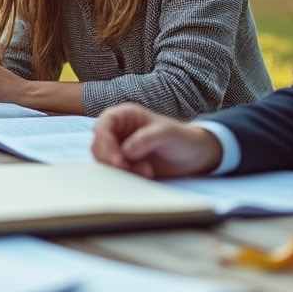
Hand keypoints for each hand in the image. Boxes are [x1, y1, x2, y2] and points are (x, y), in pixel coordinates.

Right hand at [91, 103, 221, 178]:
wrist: (194, 157)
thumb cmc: (181, 138)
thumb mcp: (167, 134)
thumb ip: (146, 138)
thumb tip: (126, 151)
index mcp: (125, 116)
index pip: (103, 125)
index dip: (104, 142)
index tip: (117, 160)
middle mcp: (119, 131)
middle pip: (98, 144)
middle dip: (110, 159)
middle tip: (128, 169)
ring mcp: (120, 148)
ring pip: (104, 160)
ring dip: (120, 169)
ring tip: (146, 171)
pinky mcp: (125, 164)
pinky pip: (114, 171)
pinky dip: (126, 175)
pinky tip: (146, 174)